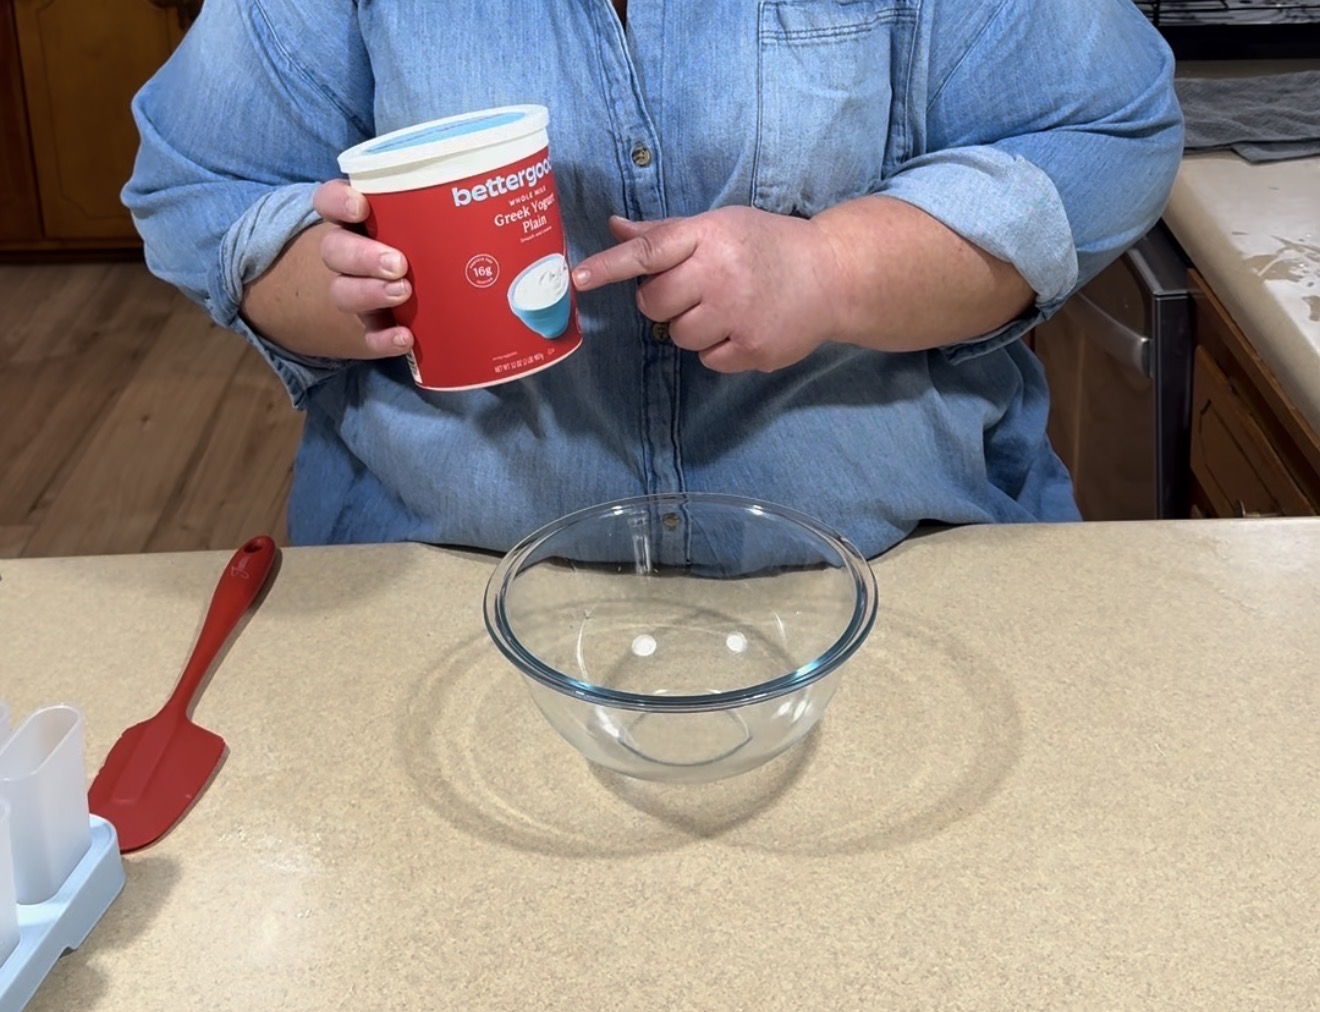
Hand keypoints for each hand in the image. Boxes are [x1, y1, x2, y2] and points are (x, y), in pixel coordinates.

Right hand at [310, 179, 413, 356]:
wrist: (377, 304)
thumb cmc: (405, 249)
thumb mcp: (409, 227)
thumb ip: (429, 218)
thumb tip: (486, 206)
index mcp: (353, 223)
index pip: (329, 202)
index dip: (338, 202)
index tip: (360, 207)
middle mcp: (345, 256)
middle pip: (335, 249)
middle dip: (364, 256)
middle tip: (398, 263)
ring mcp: (352, 292)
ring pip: (344, 291)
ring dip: (372, 293)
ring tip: (403, 292)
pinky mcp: (366, 328)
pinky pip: (368, 336)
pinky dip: (384, 338)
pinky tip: (405, 337)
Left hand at [570, 207, 843, 372]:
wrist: (834, 275)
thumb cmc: (768, 246)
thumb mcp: (721, 225)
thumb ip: (666, 233)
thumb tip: (615, 227)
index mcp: (711, 236)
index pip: (649, 251)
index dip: (610, 266)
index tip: (579, 278)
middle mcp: (722, 273)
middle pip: (654, 303)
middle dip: (664, 301)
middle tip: (695, 290)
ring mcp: (739, 314)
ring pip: (679, 336)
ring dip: (694, 327)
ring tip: (726, 308)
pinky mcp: (753, 349)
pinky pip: (708, 360)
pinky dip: (720, 349)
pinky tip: (743, 327)